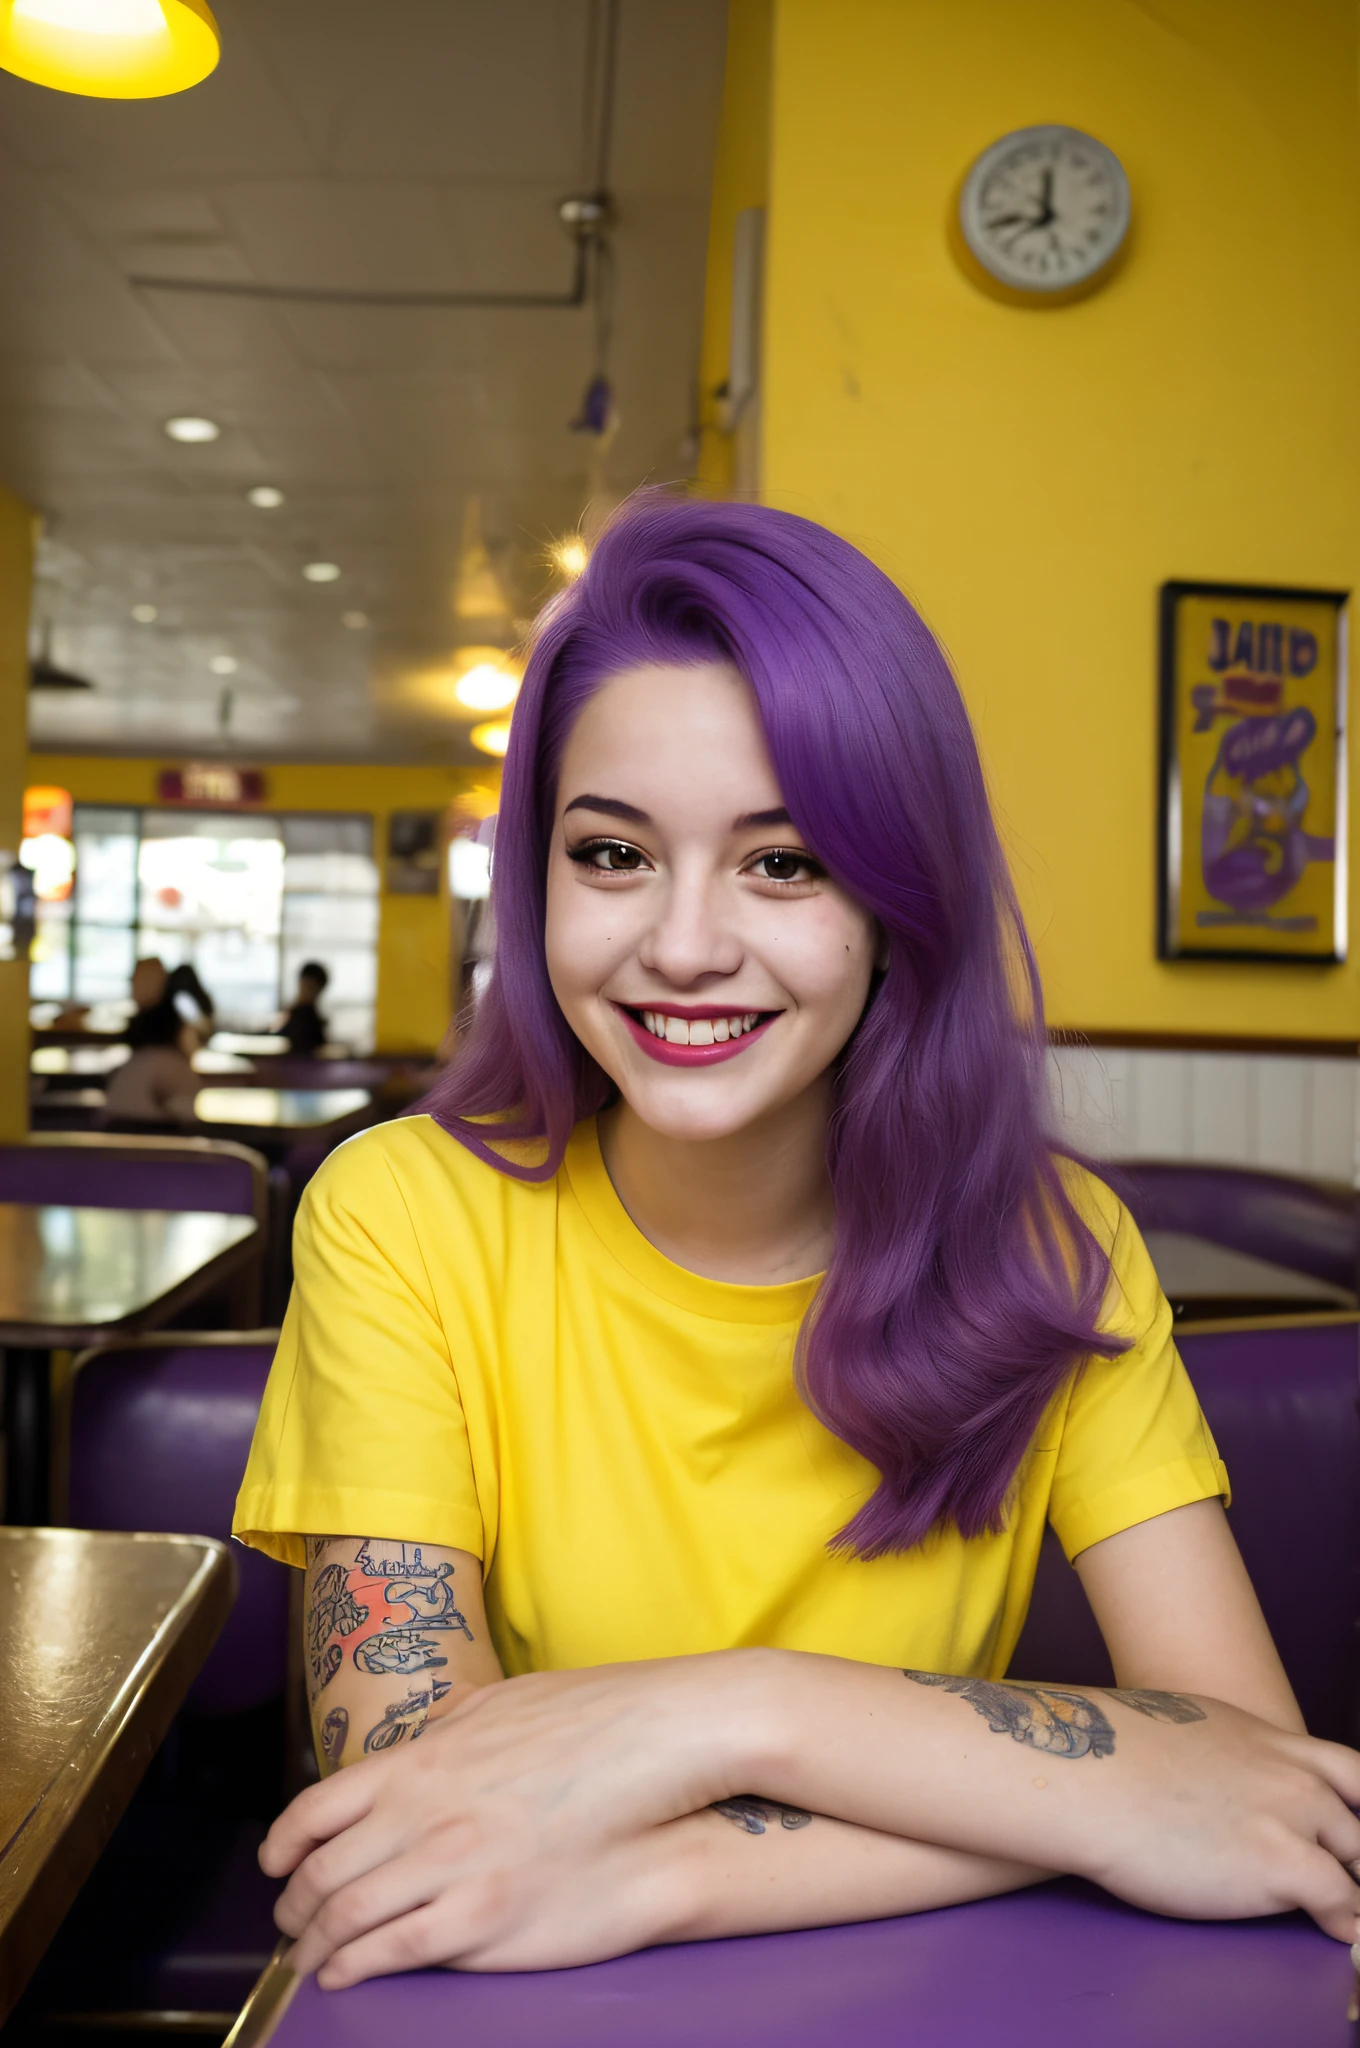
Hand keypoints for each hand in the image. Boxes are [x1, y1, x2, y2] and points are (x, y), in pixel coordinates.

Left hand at [261, 1653, 765, 1983]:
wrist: (652, 1752)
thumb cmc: (586, 1722)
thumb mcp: (500, 1703)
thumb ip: (451, 1725)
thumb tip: (430, 1732)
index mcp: (419, 1760)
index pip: (317, 1809)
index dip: (283, 1847)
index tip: (275, 1867)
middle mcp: (420, 1812)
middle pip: (322, 1872)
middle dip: (294, 1907)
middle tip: (290, 1925)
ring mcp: (450, 1865)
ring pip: (348, 1917)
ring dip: (317, 1945)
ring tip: (311, 1960)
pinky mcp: (483, 1915)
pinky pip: (394, 1951)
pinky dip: (357, 1967)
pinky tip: (348, 1975)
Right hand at [1075, 1697, 1359, 1939]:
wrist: (1085, 1772)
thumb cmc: (1104, 1756)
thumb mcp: (1179, 1731)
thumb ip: (1218, 1756)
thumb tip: (1209, 1780)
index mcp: (1265, 1739)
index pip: (1349, 1772)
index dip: (1355, 1808)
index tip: (1351, 1834)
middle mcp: (1289, 1772)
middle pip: (1357, 1823)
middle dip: (1356, 1855)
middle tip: (1349, 1878)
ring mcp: (1289, 1815)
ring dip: (1355, 1891)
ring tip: (1349, 1916)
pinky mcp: (1279, 1862)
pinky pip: (1344, 1903)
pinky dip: (1348, 1922)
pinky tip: (1339, 1934)